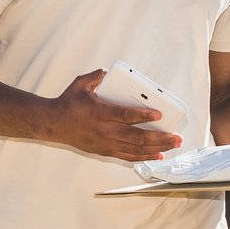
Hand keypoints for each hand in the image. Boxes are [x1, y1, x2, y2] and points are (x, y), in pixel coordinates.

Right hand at [50, 69, 183, 160]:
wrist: (53, 124)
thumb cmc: (68, 103)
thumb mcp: (80, 84)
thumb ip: (96, 76)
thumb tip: (108, 71)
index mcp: (100, 112)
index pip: (125, 115)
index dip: (143, 115)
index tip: (159, 114)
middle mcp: (104, 130)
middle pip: (137, 137)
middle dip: (159, 137)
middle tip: (176, 136)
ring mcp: (105, 143)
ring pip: (135, 149)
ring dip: (156, 148)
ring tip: (172, 145)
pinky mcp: (104, 151)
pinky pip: (127, 156)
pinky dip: (143, 157)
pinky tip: (156, 155)